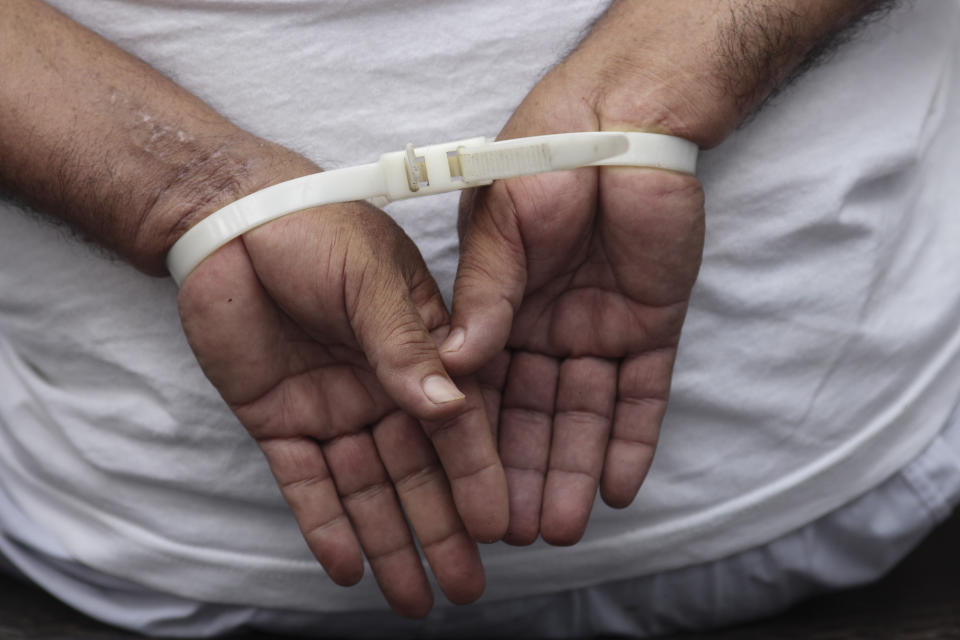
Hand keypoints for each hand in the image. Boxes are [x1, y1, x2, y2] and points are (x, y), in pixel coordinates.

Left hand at [177, 191, 507, 615]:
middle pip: (418, 470)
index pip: (458, 421)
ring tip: (415, 598)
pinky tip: (348, 566)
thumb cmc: (313, 230)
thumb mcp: (369, 278)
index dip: (477, 474)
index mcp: (419, 349)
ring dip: (390, 542)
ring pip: (367, 489)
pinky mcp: (282, 421)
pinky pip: (307, 483)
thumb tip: (450, 407)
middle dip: (442, 529)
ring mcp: (333, 408)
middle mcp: (382, 387)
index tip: (498, 523)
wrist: (228, 221)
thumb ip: (405, 343)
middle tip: (467, 586)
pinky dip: (326, 525)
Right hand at [440, 63, 704, 545]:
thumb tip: (450, 368)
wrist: (627, 121)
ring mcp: (599, 330)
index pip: (483, 387)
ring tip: (563, 528)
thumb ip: (484, 297)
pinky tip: (618, 489)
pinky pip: (643, 395)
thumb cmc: (548, 160)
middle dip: (525, 472)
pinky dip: (631, 440)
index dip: (476, 441)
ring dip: (573, 469)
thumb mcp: (503, 227)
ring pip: (585, 414)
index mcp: (499, 306)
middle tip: (515, 532)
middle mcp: (545, 326)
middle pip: (533, 413)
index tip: (468, 493)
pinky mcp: (651, 328)